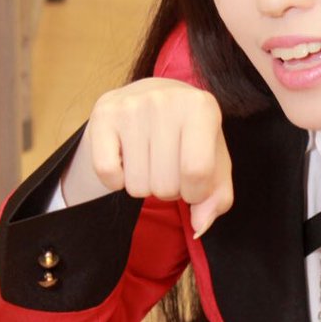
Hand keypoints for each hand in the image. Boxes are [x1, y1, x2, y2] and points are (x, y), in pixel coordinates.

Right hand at [62, 78, 232, 236]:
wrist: (153, 96)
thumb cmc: (190, 136)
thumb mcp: (215, 162)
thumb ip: (216, 198)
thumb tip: (199, 225)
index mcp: (202, 108)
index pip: (197, 173)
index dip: (196, 193)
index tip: (194, 184)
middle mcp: (166, 101)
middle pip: (165, 185)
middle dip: (169, 189)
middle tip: (168, 167)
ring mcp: (132, 106)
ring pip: (137, 185)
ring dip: (145, 185)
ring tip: (150, 161)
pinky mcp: (104, 115)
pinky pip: (107, 173)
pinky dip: (116, 180)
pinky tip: (126, 161)